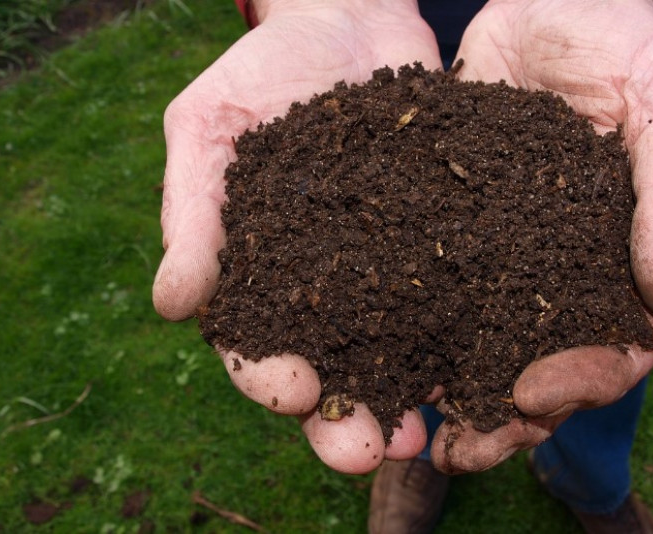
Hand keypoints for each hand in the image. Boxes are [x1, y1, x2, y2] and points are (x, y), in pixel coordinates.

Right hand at [152, 0, 441, 473]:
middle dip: (344, 419)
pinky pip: (452, 301)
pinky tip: (481, 369)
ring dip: (406, 401)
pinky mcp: (438, 246)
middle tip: (367, 452)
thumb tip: (172, 306)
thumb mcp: (209, 127)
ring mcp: (385, 271)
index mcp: (259, 273)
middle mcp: (323, 288)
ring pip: (394, 354)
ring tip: (426, 437)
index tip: (294, 391)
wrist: (348, 19)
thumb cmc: (263, 70)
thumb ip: (191, 212)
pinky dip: (463, 340)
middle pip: (330, 371)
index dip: (268, 377)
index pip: (254, 345)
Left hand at [427, 0, 652, 472]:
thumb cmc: (622, 42)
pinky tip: (368, 358)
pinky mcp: (448, 231)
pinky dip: (402, 330)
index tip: (532, 392)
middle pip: (543, 366)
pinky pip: (426, 291)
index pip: (621, 346)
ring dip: (448, 393)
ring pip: (480, 344)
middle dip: (505, 415)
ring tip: (406, 430)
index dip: (584, 380)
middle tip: (459, 450)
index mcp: (627, 259)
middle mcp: (564, 271)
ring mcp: (505, 257)